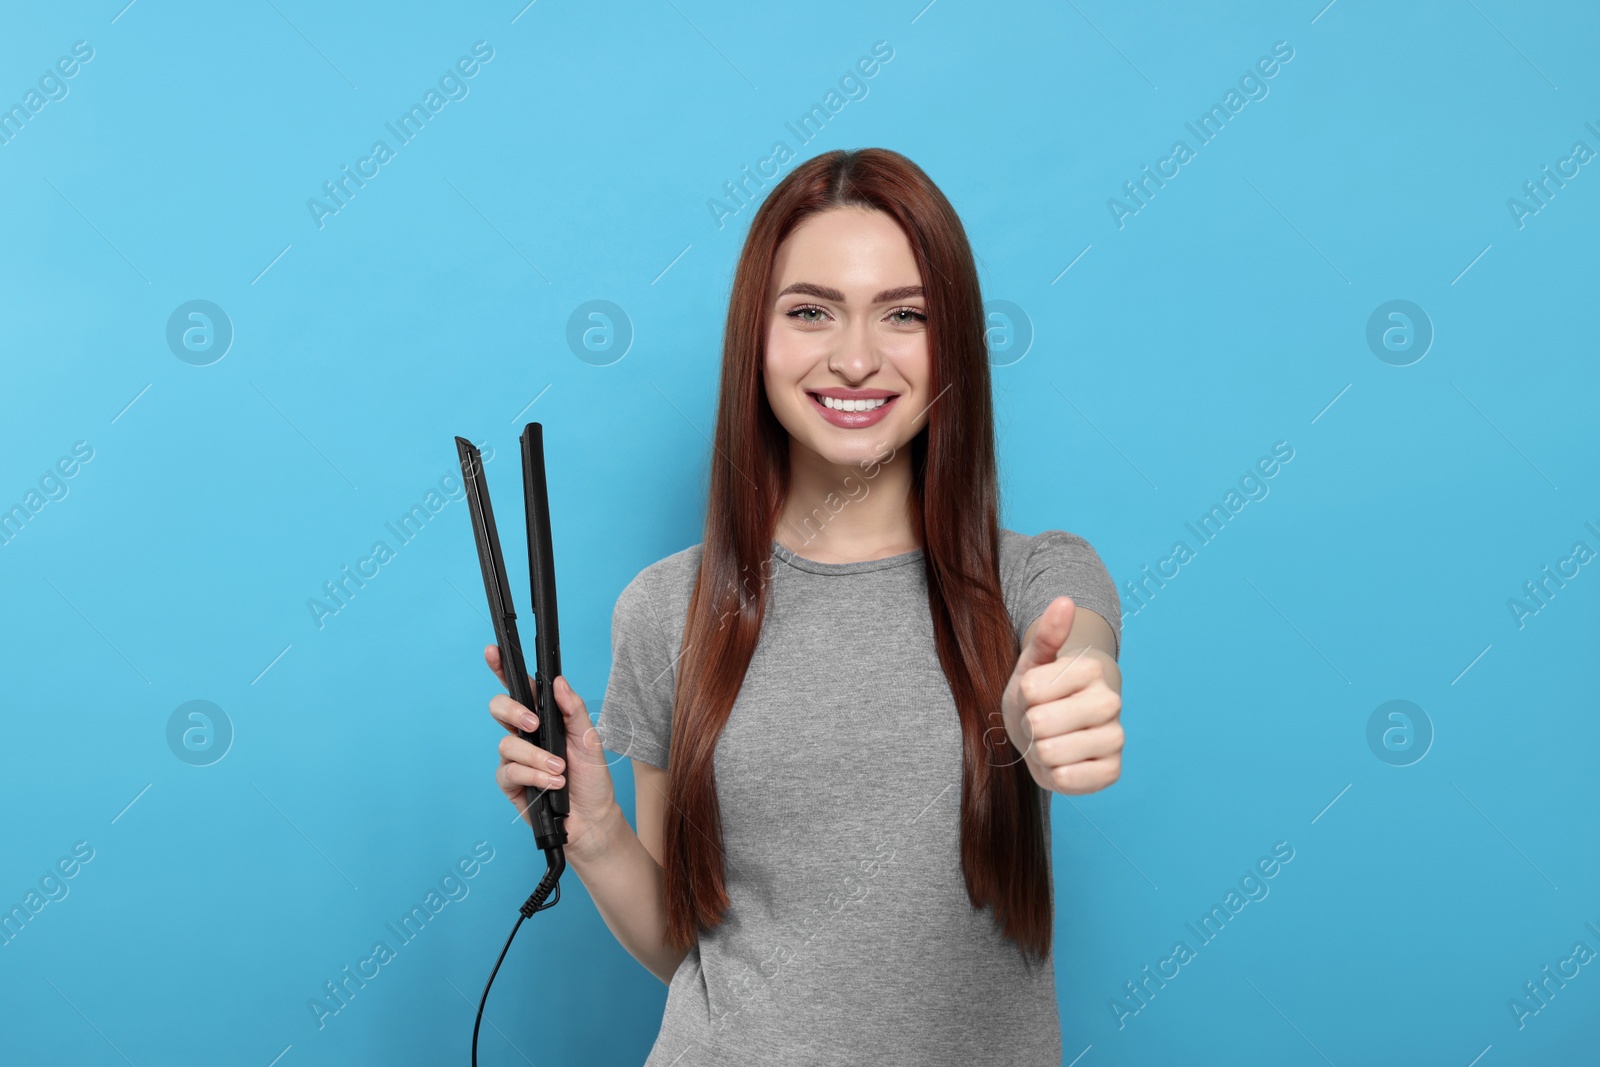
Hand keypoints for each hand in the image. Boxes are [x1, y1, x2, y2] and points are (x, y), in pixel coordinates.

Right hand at [485, 644, 620, 860]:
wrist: (593, 817)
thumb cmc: (591, 777)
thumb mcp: (590, 740)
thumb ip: (574, 710)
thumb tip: (559, 683)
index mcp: (543, 718)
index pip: (520, 689)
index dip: (503, 669)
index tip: (493, 652)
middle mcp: (525, 735)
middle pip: (500, 709)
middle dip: (512, 711)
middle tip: (533, 724)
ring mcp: (515, 759)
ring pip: (507, 744)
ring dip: (536, 756)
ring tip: (559, 769)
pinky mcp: (511, 783)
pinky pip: (510, 771)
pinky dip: (533, 775)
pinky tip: (552, 783)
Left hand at [998, 597, 1122, 794]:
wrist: (1049, 731)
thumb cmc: (1037, 695)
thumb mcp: (1031, 664)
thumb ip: (1047, 634)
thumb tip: (1065, 601)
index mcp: (1091, 669)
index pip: (1031, 689)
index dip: (1023, 696)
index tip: (1034, 695)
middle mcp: (1111, 701)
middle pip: (1040, 723)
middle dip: (1030, 726)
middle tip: (1040, 722)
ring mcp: (1116, 738)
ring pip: (1051, 753)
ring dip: (1040, 752)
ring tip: (1051, 741)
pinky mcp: (1113, 772)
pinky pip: (1067, 780)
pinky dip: (1054, 775)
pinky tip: (1064, 762)